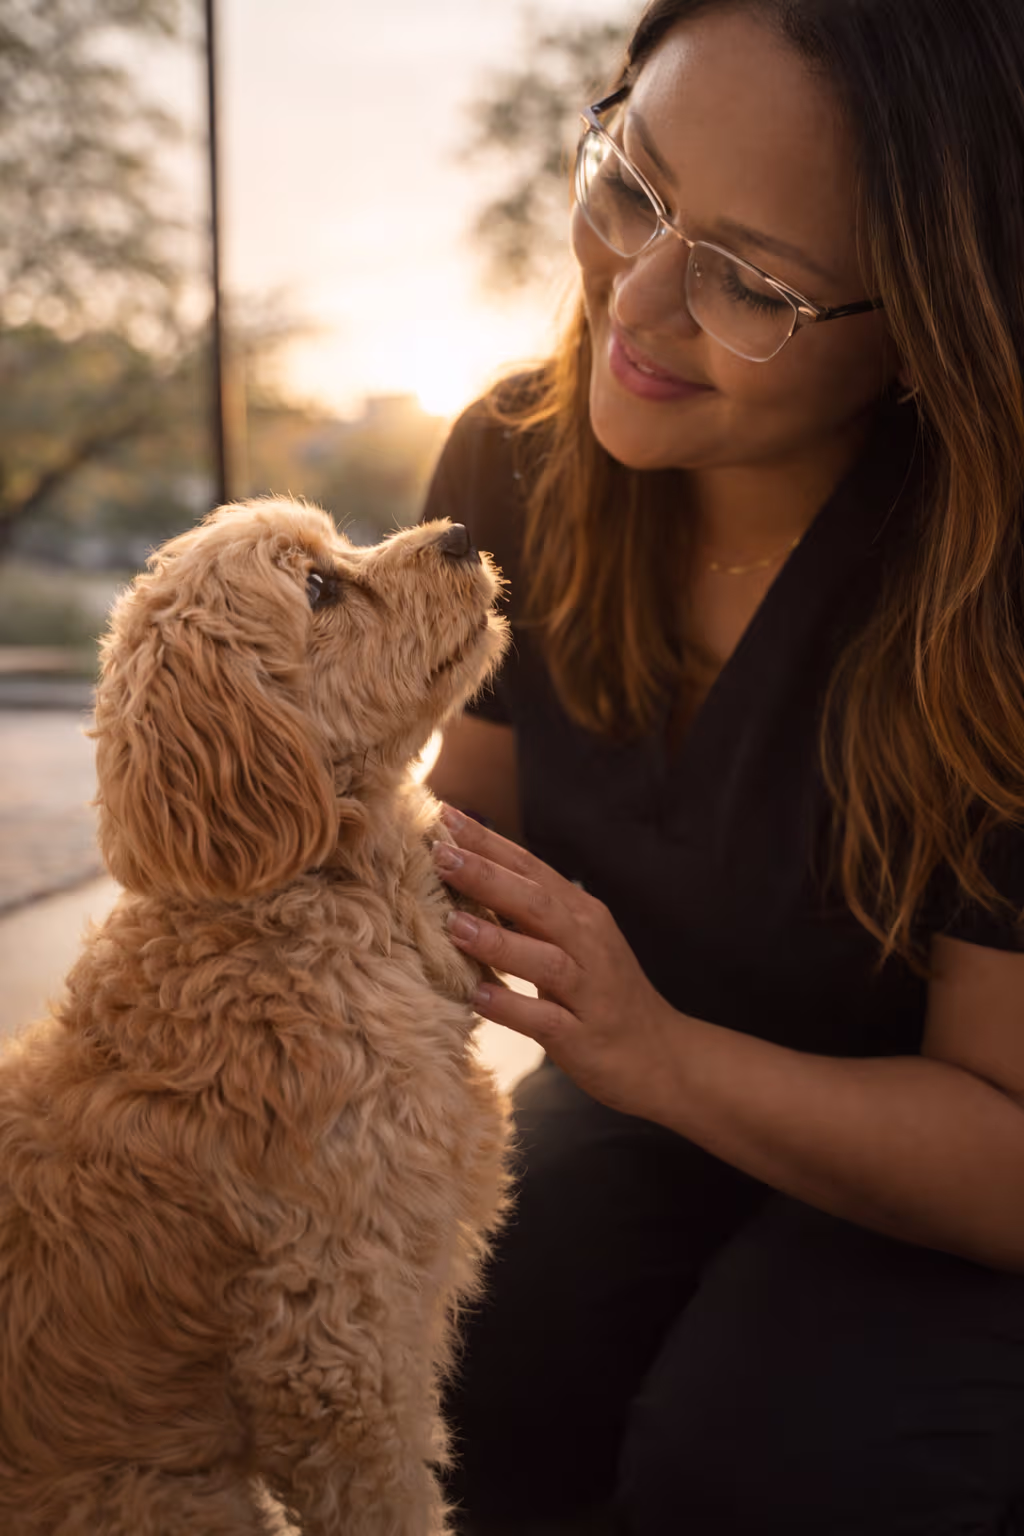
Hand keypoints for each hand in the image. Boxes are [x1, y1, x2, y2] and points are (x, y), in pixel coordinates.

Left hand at [431, 806, 677, 1117]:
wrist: (660, 1055)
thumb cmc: (601, 993)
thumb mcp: (571, 942)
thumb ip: (528, 913)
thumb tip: (467, 877)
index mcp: (581, 915)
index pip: (530, 869)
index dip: (488, 843)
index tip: (443, 816)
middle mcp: (588, 944)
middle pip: (536, 902)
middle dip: (488, 877)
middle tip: (440, 855)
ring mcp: (588, 990)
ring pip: (544, 958)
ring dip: (498, 941)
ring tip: (454, 924)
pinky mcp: (583, 1036)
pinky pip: (545, 1019)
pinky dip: (513, 1006)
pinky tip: (479, 997)